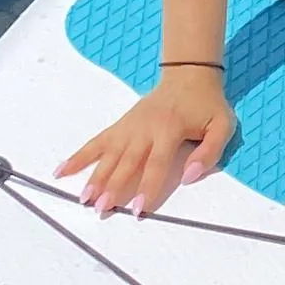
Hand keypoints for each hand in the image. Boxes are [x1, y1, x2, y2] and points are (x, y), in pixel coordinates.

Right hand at [60, 68, 236, 217]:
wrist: (188, 74)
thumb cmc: (207, 104)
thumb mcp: (222, 125)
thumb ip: (209, 152)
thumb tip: (189, 177)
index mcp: (170, 129)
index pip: (156, 163)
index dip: (147, 187)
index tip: (137, 210)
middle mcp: (144, 128)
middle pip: (126, 161)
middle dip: (113, 187)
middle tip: (101, 210)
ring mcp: (129, 126)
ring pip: (107, 154)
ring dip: (94, 177)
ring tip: (83, 198)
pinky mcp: (120, 125)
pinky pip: (97, 142)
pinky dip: (79, 156)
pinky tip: (62, 171)